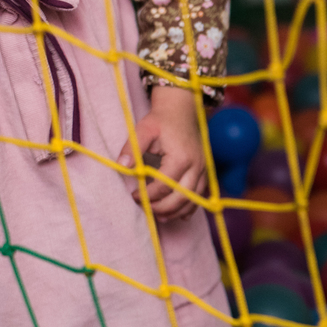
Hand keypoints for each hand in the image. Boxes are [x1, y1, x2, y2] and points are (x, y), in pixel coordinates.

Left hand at [117, 86, 206, 220]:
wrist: (181, 110)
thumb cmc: (161, 120)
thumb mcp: (143, 130)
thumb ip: (132, 149)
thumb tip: (122, 166)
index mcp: (181, 158)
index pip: (164, 185)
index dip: (148, 195)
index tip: (133, 196)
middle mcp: (196, 166)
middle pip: (181, 197)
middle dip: (162, 207)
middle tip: (144, 208)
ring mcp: (203, 170)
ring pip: (193, 200)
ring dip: (176, 211)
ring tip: (159, 216)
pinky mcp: (204, 172)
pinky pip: (200, 195)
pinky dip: (189, 207)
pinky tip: (177, 214)